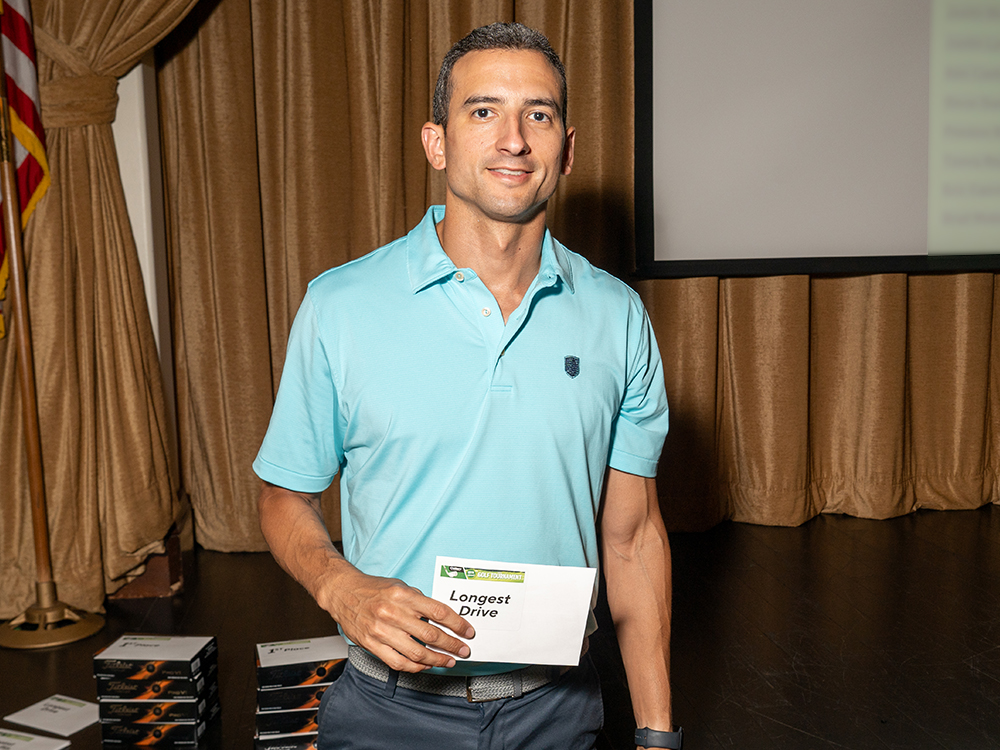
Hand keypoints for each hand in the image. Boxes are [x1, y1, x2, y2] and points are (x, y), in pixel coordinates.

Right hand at [318, 565, 475, 672]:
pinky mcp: (372, 644)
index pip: (438, 612)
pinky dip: (415, 667)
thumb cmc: (372, 589)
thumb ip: (419, 601)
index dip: (457, 624)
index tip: (467, 631)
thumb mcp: (400, 586)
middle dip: (452, 645)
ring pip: (416, 653)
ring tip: (448, 661)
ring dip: (437, 660)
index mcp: (403, 596)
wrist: (342, 592)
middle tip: (463, 650)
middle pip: (431, 635)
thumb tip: (441, 617)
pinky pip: (398, 662)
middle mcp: (393, 613)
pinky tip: (425, 666)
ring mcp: (381, 631)